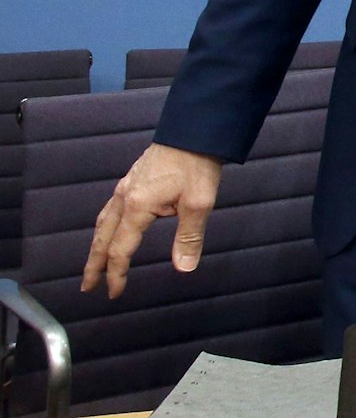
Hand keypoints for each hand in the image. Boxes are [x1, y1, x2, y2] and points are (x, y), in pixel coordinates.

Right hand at [82, 143, 223, 298]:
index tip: (114, 293)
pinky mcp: (132, 179)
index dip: (116, 274)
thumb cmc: (197, 165)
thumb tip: (183, 268)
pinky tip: (109, 229)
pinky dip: (104, 227)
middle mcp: (124, 197)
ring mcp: (125, 187)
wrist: (195, 131)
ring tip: (93, 264)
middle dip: (94, 265)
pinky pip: (110, 209)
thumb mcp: (199, 203)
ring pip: (102, 223)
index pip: (120, 249)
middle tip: (88, 286)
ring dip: (96, 246)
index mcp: (137, 206)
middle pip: (102, 238)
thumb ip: (189, 237)